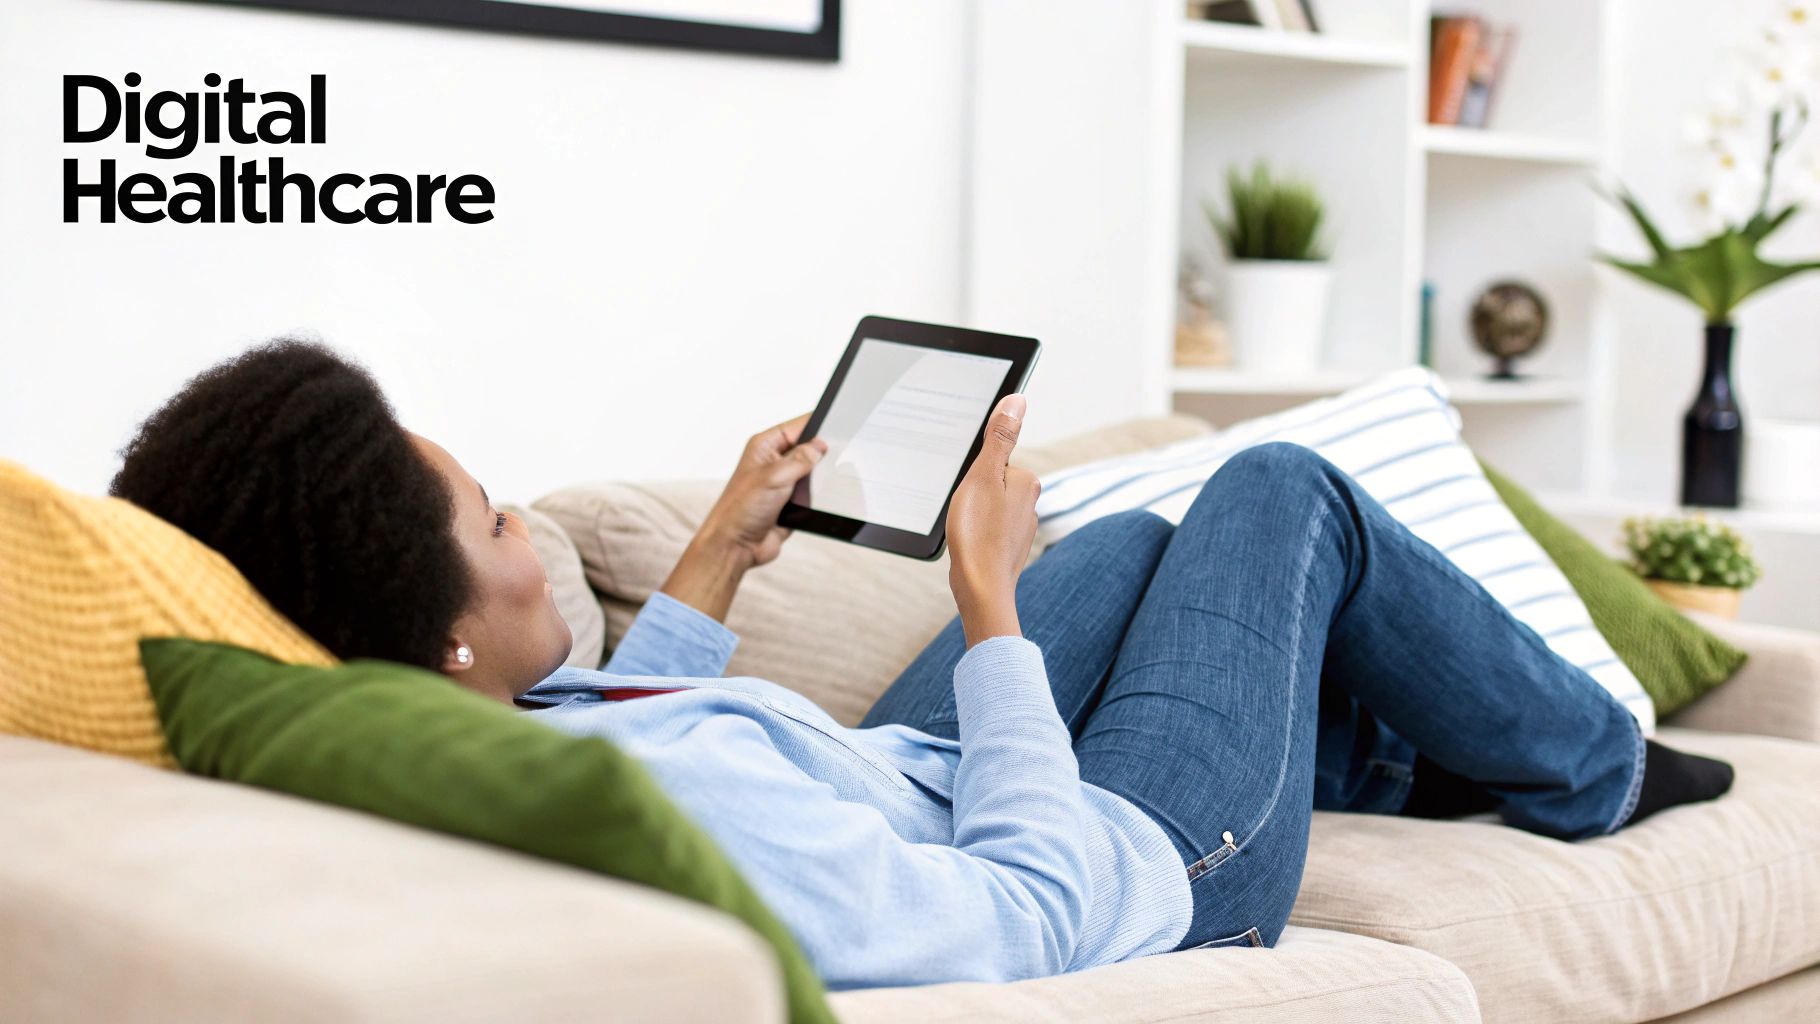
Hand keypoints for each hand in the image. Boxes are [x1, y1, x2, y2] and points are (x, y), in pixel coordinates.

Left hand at [661, 414, 825, 620]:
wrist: (736, 546)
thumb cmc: (741, 509)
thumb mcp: (774, 476)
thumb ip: (800, 459)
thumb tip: (820, 446)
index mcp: (765, 446)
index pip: (799, 426)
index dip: (819, 425)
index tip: (840, 425)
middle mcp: (775, 461)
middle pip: (809, 449)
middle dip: (823, 455)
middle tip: (837, 458)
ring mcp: (784, 482)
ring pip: (814, 473)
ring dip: (821, 479)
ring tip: (824, 483)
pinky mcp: (792, 502)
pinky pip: (813, 494)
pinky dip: (819, 497)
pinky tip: (821, 500)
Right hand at [945, 395, 1037, 646]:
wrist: (981, 589)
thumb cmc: (978, 534)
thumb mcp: (983, 476)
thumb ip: (999, 438)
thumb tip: (1017, 400)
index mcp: (1026, 481)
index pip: (993, 460)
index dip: (973, 472)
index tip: (967, 493)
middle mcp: (1030, 503)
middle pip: (990, 482)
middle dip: (972, 492)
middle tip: (963, 511)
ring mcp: (1021, 527)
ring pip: (988, 506)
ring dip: (972, 513)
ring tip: (965, 529)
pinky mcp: (1009, 546)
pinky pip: (987, 528)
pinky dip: (975, 532)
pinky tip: (968, 544)